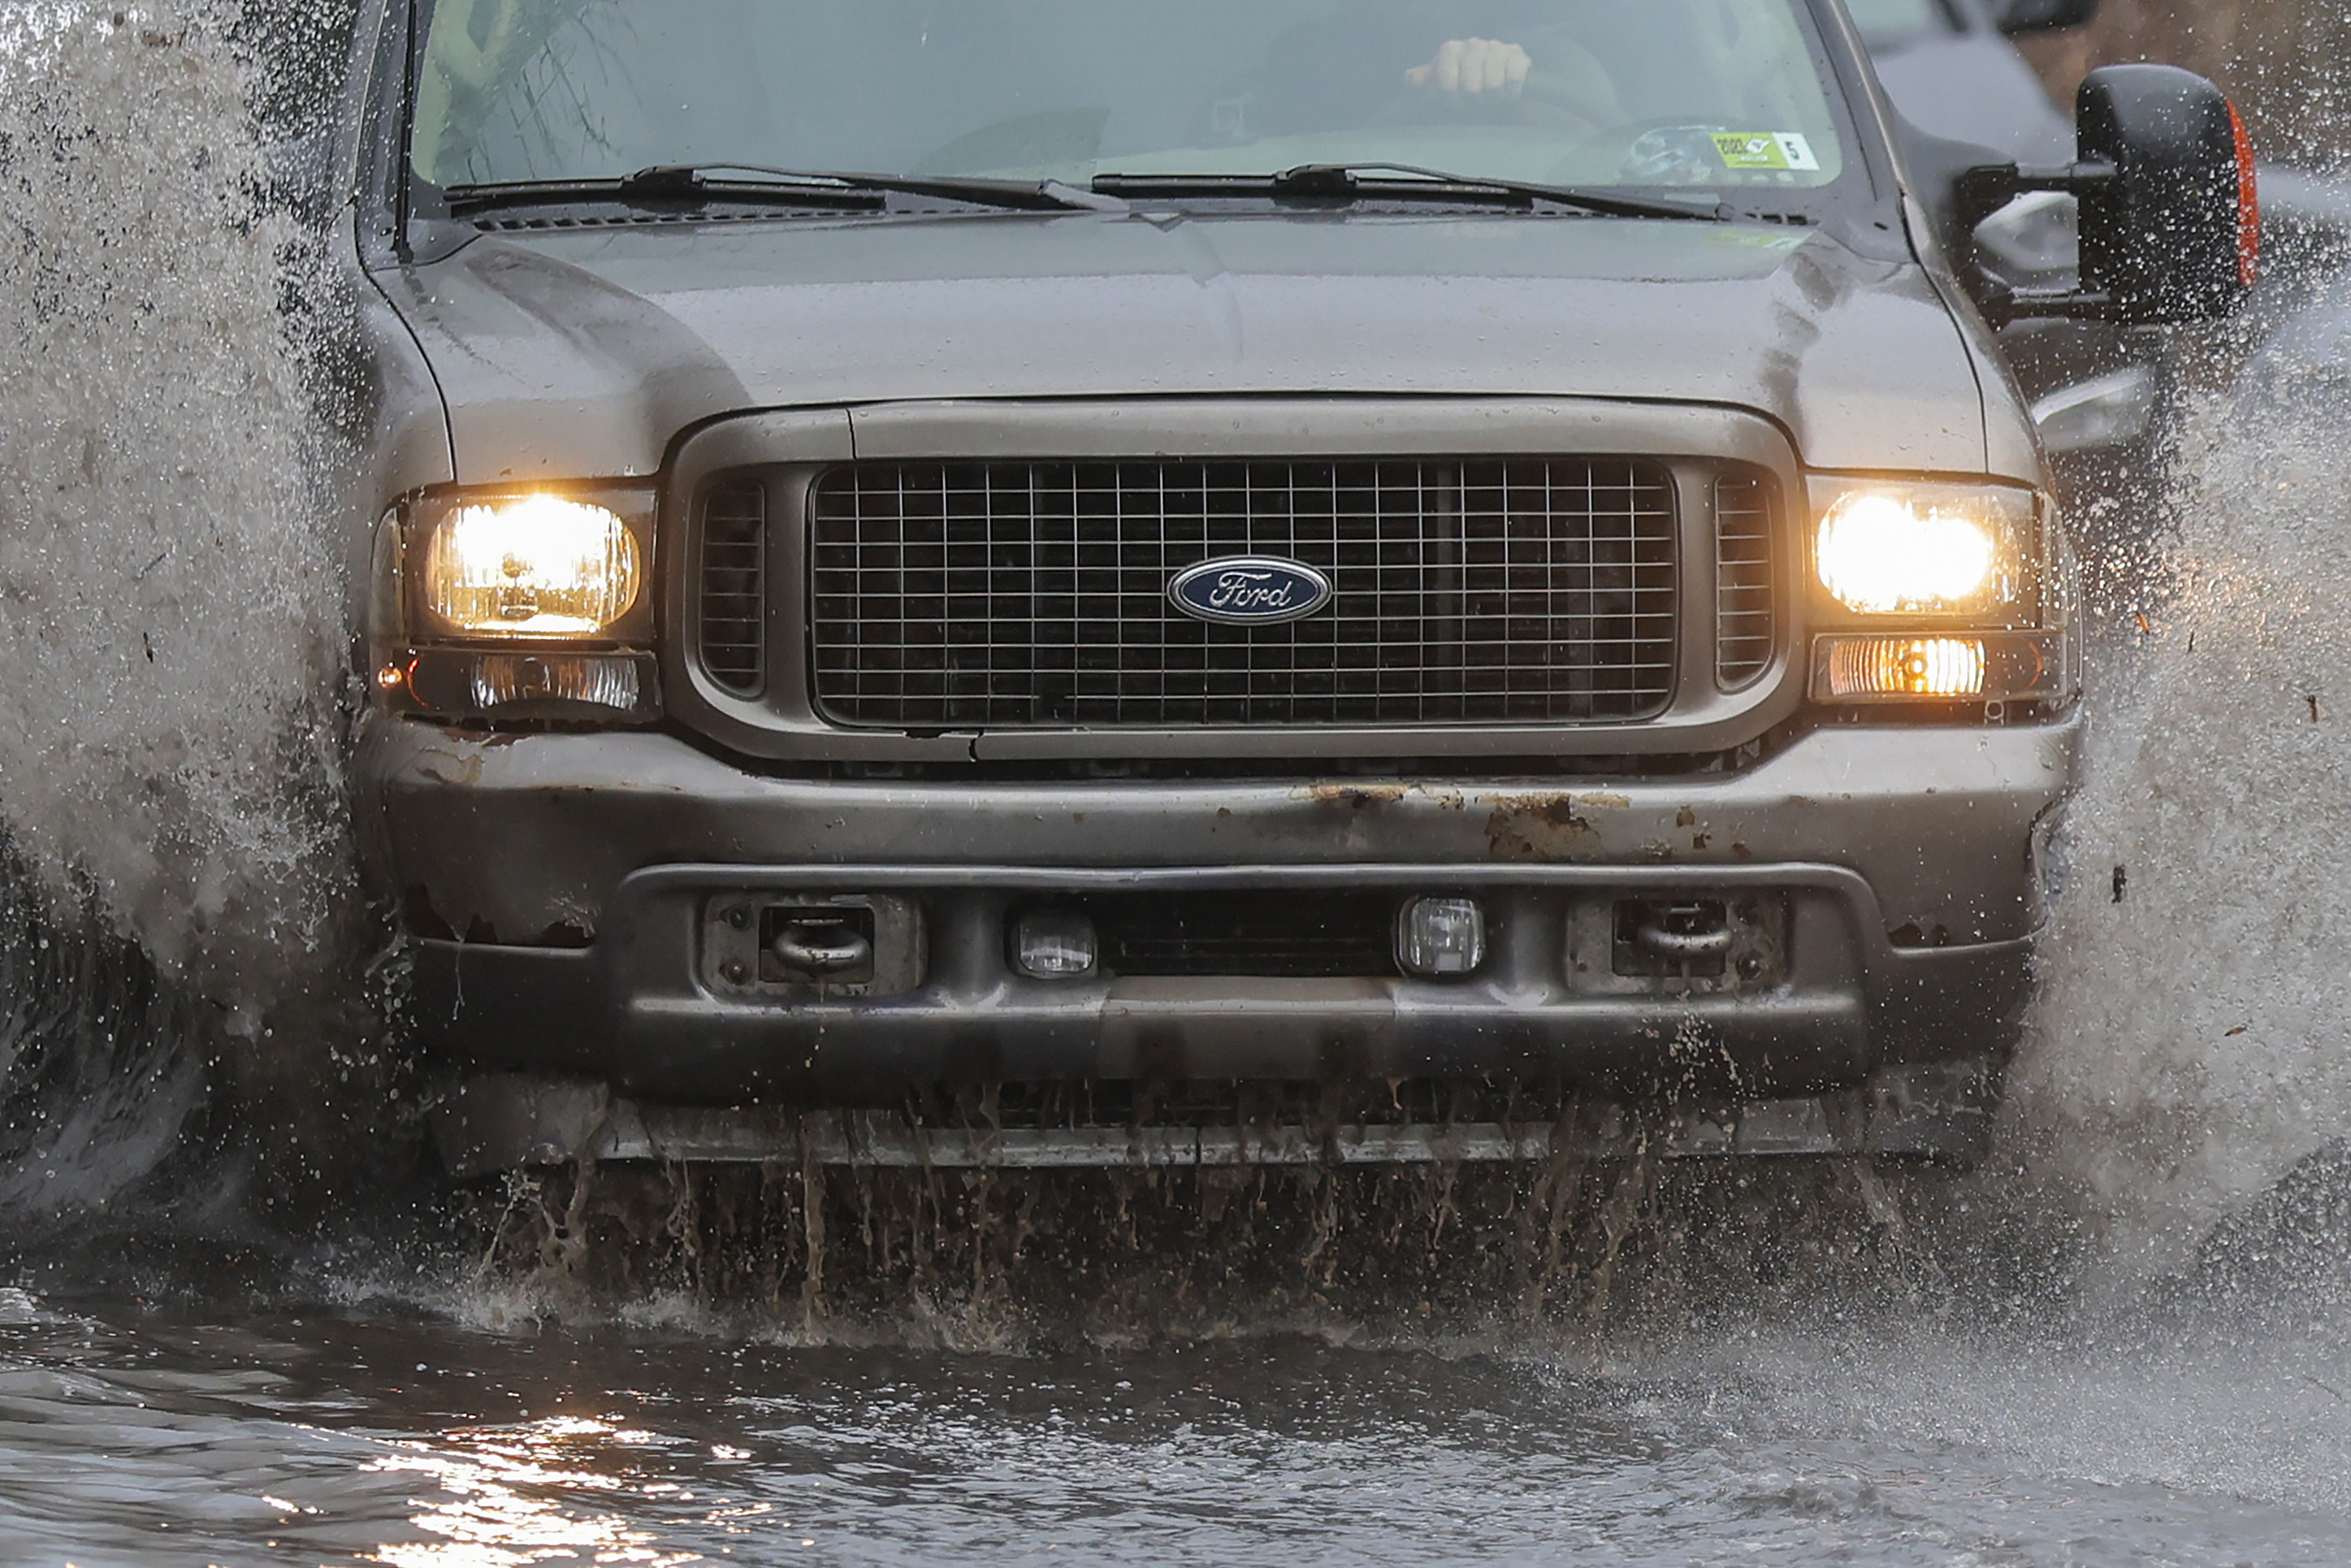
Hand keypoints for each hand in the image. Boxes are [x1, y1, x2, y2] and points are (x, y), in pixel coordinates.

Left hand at [1405, 38, 1530, 100]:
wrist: (1495, 72)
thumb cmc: (1461, 81)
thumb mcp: (1438, 81)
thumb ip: (1423, 80)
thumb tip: (1410, 79)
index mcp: (1450, 50)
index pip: (1447, 86)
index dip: (1452, 103)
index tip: (1457, 107)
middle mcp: (1472, 44)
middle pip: (1472, 89)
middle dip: (1474, 104)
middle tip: (1476, 106)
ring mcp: (1496, 47)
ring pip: (1494, 87)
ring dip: (1493, 102)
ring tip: (1491, 102)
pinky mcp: (1517, 54)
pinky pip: (1513, 81)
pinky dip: (1511, 94)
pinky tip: (1507, 94)